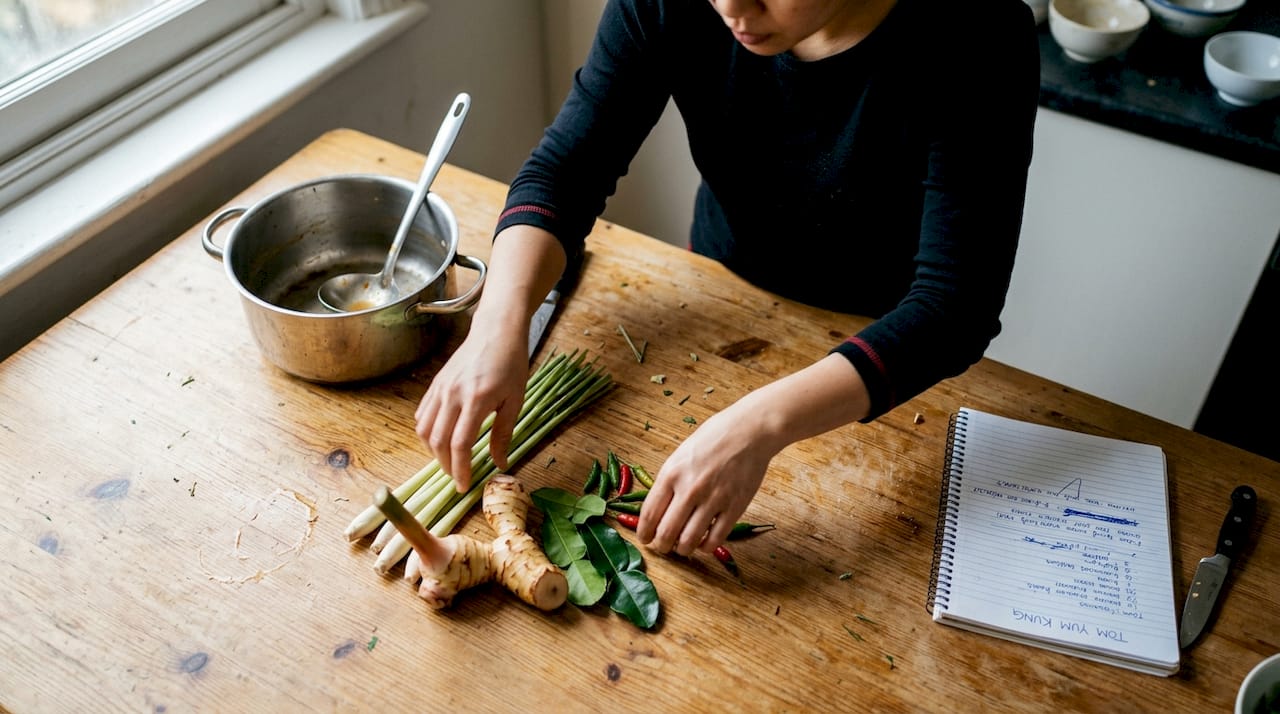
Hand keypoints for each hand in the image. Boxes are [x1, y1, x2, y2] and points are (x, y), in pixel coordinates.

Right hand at [414, 323, 528, 491]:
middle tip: (457, 477)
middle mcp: (452, 394)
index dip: (460, 469)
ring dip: (433, 451)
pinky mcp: (435, 384)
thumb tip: (499, 463)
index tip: (464, 486)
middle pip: (438, 440)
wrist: (496, 331)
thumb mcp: (514, 400)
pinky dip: (427, 432)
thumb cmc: (511, 364)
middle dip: (446, 465)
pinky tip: (439, 440)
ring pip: (424, 429)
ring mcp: (440, 388)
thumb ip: (503, 433)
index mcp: (476, 400)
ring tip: (449, 461)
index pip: (460, 444)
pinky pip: (422, 415)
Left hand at [635, 402, 777, 556]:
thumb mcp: (681, 454)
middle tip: (663, 547)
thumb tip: (658, 510)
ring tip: (683, 547)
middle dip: (661, 546)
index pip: (649, 514)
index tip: (645, 539)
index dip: (644, 533)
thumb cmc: (714, 438)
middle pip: (666, 533)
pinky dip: (706, 547)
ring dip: (682, 550)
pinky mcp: (734, 508)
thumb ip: (669, 482)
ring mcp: (713, 500)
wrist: (750, 430)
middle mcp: (689, 489)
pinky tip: (704, 543)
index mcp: (671, 473)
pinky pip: (715, 539)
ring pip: (689, 541)